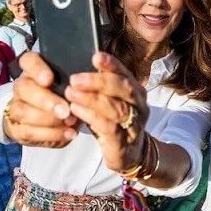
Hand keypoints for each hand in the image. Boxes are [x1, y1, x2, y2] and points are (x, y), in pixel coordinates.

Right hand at [4, 52, 79, 147]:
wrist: (54, 122)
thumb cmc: (68, 97)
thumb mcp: (75, 86)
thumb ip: (79, 81)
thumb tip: (90, 81)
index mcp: (35, 70)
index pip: (28, 60)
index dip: (37, 69)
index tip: (49, 79)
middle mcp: (22, 86)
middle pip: (24, 87)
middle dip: (45, 100)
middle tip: (65, 110)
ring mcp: (16, 107)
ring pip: (22, 111)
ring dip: (48, 119)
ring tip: (70, 122)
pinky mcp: (17, 128)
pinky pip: (27, 131)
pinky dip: (50, 134)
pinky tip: (68, 133)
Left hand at [65, 52, 149, 172]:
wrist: (130, 154)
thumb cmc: (115, 122)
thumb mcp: (111, 101)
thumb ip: (102, 85)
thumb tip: (81, 64)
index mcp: (135, 91)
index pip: (125, 74)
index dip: (112, 64)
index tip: (95, 56)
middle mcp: (139, 105)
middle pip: (124, 88)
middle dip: (99, 81)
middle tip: (74, 79)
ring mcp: (134, 124)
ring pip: (117, 108)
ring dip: (92, 99)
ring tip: (70, 94)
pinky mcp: (124, 142)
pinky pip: (110, 127)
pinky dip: (92, 117)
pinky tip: (77, 110)